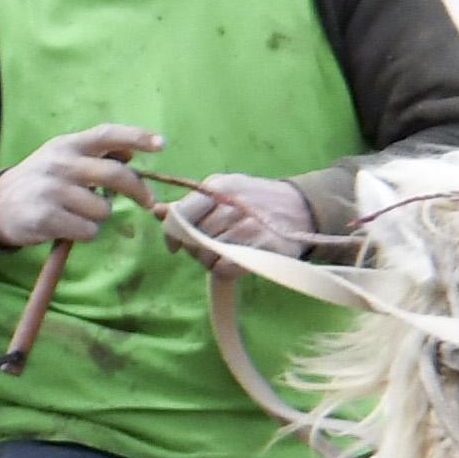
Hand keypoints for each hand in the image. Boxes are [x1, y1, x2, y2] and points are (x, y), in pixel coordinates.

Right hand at [0, 124, 164, 248]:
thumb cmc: (39, 181)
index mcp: (67, 145)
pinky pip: (88, 230)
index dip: (136, 137)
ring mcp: (51, 191)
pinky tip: (69, 227)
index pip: (106, 135)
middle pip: (114, 175)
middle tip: (148, 202)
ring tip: (80, 214)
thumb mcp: (61, 158)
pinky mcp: (46, 218)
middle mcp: (60, 164)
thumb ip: (92, 155)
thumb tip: (130, 154)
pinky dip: (85, 233)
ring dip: (99, 216)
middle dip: (138, 190)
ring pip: (103, 209)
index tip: (161, 145)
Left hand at [170, 171, 318, 255]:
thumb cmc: (254, 201)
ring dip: (211, 260)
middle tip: (212, 246)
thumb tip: (156, 211)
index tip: (175, 246)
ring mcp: (247, 225)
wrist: (302, 207)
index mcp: (216, 187)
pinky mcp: (261, 247)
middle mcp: (230, 205)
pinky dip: (225, 269)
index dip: (172, 234)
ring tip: (226, 252)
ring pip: (207, 256)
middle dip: (196, 249)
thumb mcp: (223, 192)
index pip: (180, 215)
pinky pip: (225, 268)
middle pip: (193, 240)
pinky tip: (236, 261)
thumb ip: (189, 204)